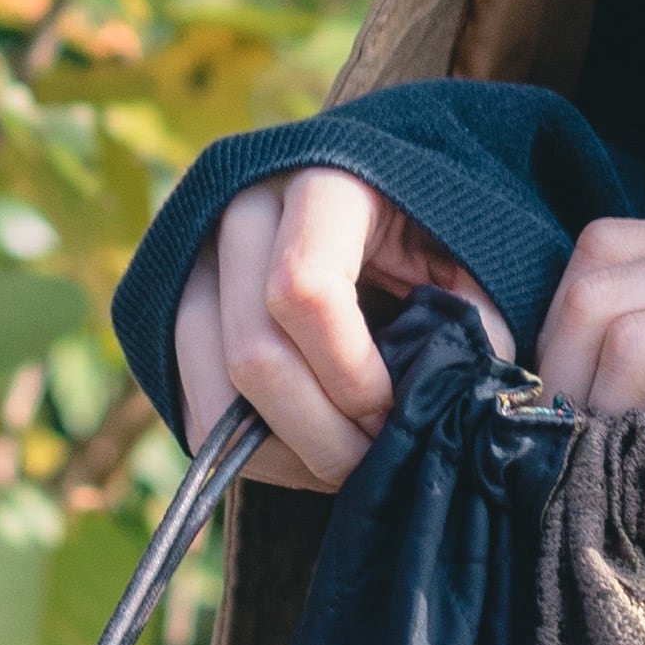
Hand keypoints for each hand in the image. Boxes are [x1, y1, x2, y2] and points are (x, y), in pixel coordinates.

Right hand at [172, 167, 503, 489]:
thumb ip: (472, 314)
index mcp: (323, 183)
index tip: (393, 409)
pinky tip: (305, 451)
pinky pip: (190, 407)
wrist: (366, 186)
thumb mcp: (465, 251)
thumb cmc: (427, 225)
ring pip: (211, 392)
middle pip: (252, 352)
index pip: (304, 290)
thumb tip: (458, 393)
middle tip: (374, 459)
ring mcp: (195, 258)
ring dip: (281, 453)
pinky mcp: (172, 307)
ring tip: (344, 461)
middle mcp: (242, 211)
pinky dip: (246, 452)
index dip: (350, 373)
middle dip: (320, 433)